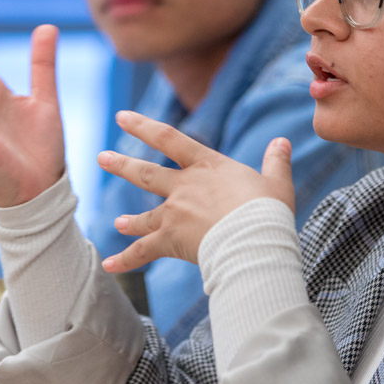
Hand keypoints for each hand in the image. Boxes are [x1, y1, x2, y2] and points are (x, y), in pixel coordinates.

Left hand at [96, 110, 295, 271]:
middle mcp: (184, 186)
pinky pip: (143, 252)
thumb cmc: (268, 211)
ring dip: (129, 221)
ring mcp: (174, 213)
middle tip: (101, 158)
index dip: (143, 126)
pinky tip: (109, 265)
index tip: (122, 118)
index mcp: (207, 166)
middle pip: (145, 173)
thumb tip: (282, 141)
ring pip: (142, 216)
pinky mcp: (170, 240)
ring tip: (116, 222)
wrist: (254, 240)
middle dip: (121, 165)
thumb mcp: (277, 183)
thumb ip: (275, 162)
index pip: (169, 139)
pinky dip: (126, 260)